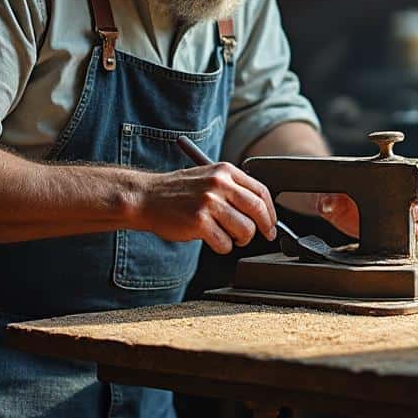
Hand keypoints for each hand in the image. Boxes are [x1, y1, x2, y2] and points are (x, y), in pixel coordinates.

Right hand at [138, 163, 276, 253]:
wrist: (145, 197)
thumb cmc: (177, 191)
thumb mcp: (208, 177)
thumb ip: (233, 189)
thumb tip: (261, 211)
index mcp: (225, 171)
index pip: (261, 191)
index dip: (270, 211)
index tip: (271, 223)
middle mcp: (219, 184)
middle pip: (257, 210)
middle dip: (264, 227)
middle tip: (264, 236)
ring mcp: (209, 203)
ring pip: (244, 230)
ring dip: (240, 239)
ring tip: (229, 237)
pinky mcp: (199, 222)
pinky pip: (225, 243)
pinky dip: (223, 247)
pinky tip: (213, 240)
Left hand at [316, 184, 417, 249]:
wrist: (340, 205)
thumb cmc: (339, 196)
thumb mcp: (332, 196)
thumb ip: (329, 199)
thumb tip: (326, 205)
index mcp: (396, 174)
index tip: (413, 206)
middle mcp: (410, 188)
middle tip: (415, 226)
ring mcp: (415, 206)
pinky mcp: (413, 223)